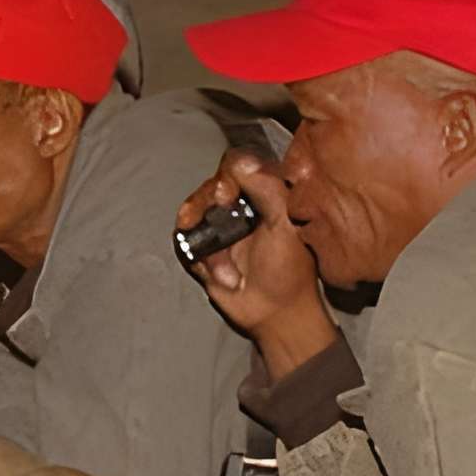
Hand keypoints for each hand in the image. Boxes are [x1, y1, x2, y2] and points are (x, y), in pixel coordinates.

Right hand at [178, 150, 339, 376]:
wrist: (272, 312)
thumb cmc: (289, 271)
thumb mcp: (286, 225)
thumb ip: (268, 189)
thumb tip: (240, 162)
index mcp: (267, 195)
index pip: (239, 166)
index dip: (229, 174)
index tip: (228, 193)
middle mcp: (242, 207)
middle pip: (211, 184)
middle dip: (208, 198)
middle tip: (218, 207)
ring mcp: (220, 228)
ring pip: (194, 209)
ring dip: (201, 229)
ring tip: (213, 254)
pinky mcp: (203, 248)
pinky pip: (186, 237)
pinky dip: (193, 248)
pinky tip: (208, 264)